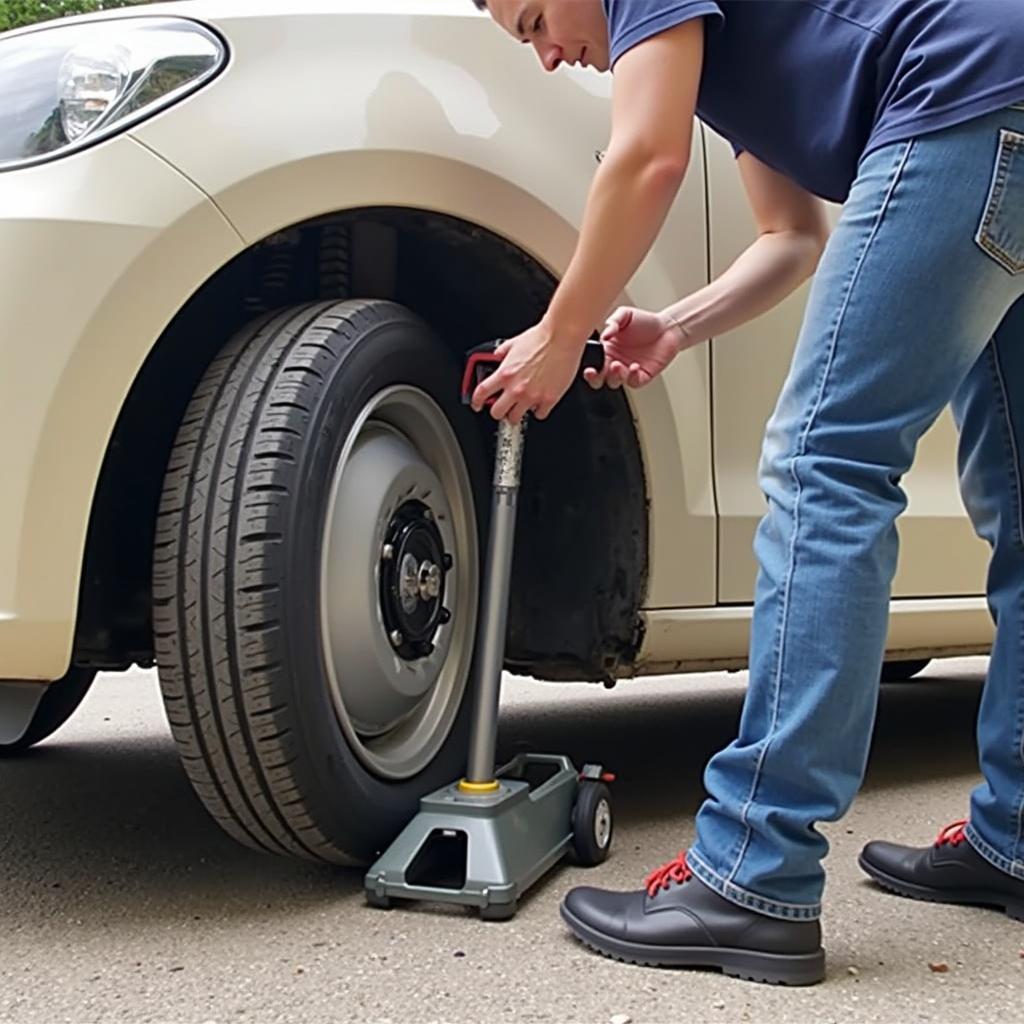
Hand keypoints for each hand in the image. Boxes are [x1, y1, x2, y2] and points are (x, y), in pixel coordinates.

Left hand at [470, 321, 587, 423]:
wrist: (562, 337)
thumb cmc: (542, 337)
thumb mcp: (514, 343)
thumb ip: (502, 352)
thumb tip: (498, 356)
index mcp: (505, 373)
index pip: (481, 393)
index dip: (476, 401)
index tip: (477, 405)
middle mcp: (516, 388)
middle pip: (496, 412)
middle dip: (498, 411)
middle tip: (503, 408)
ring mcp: (532, 396)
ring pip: (516, 418)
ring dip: (517, 413)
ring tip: (522, 406)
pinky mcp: (549, 399)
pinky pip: (539, 414)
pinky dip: (538, 410)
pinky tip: (539, 402)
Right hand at [583, 306, 684, 389]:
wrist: (668, 328)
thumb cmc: (646, 321)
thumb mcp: (625, 315)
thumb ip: (612, 322)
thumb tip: (603, 335)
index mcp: (607, 349)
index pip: (592, 362)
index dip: (587, 366)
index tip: (587, 365)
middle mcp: (615, 361)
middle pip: (598, 378)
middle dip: (594, 378)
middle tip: (595, 372)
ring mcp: (627, 370)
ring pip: (614, 382)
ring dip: (613, 376)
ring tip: (617, 365)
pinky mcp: (642, 376)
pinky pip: (633, 382)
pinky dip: (631, 377)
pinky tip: (634, 367)